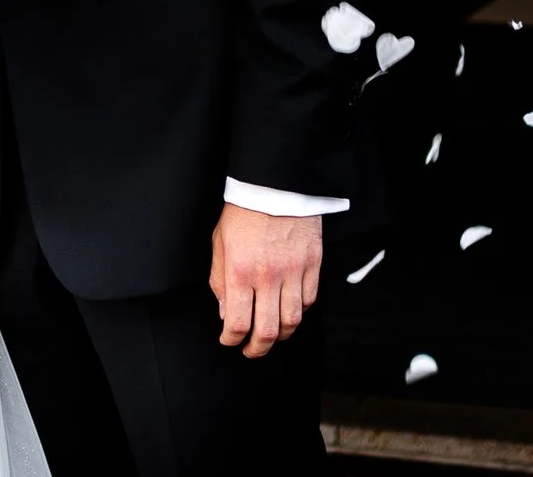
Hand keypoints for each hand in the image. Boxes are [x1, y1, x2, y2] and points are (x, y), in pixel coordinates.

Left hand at [208, 204, 321, 357]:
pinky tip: (289, 310)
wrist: (275, 184)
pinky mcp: (312, 263)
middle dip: (257, 348)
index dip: (232, 339)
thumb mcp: (220, 244)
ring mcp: (293, 271)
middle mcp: (268, 275)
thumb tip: (226, 312)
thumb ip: (220, 280)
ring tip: (272, 335)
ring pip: (292, 321)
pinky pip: (309, 300)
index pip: (238, 323)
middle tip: (251, 350)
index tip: (229, 340)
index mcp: (240, 271)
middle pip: (268, 331)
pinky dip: (299, 312)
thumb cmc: (244, 211)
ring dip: (281, 335)